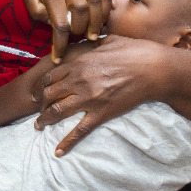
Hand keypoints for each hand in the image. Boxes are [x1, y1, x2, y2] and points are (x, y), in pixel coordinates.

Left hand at [23, 0, 110, 62]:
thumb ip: (34, 10)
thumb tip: (47, 22)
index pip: (60, 26)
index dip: (60, 47)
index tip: (58, 59)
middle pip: (81, 18)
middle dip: (78, 33)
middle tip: (75, 38)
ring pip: (97, 8)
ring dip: (96, 25)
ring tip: (91, 35)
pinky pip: (107, 0)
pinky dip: (107, 12)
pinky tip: (101, 20)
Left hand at [31, 35, 162, 155]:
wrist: (154, 69)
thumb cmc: (135, 51)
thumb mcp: (109, 40)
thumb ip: (94, 43)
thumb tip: (91, 38)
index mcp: (79, 63)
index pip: (50, 76)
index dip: (41, 85)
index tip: (38, 91)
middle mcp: (79, 81)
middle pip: (48, 94)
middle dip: (39, 103)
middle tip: (36, 109)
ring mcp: (89, 98)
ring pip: (57, 112)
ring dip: (44, 120)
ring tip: (38, 126)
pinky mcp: (101, 113)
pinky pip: (79, 131)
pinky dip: (66, 143)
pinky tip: (58, 152)